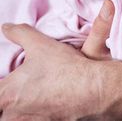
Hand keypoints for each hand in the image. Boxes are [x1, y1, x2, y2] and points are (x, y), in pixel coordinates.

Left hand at [0, 0, 114, 119]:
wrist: (94, 89)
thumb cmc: (66, 69)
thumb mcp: (40, 44)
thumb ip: (20, 34)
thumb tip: (7, 28)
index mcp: (7, 94)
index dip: (2, 88)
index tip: (9, 85)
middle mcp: (14, 114)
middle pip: (3, 112)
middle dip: (10, 103)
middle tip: (25, 91)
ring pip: (19, 119)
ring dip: (24, 111)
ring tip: (39, 98)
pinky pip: (38, 120)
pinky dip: (41, 115)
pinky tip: (53, 104)